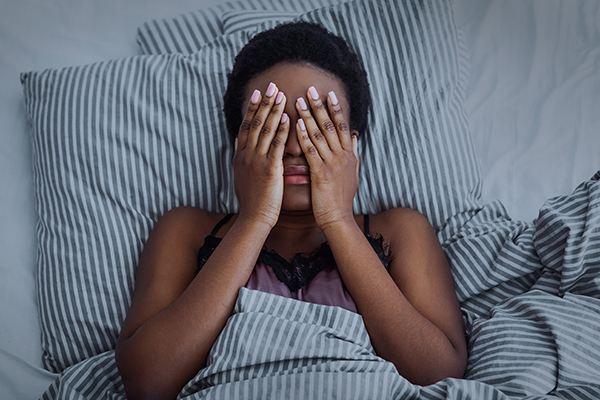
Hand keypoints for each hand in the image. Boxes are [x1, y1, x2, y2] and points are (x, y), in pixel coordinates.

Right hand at [234, 82, 288, 228]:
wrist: (254, 218)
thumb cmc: (252, 199)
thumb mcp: (241, 174)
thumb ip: (240, 155)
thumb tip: (238, 139)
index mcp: (241, 155)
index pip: (246, 125)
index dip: (252, 108)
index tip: (258, 92)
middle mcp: (246, 155)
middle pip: (255, 123)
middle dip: (264, 103)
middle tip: (272, 85)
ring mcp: (257, 161)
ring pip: (265, 130)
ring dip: (274, 111)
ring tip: (282, 95)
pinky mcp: (269, 169)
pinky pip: (277, 145)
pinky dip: (282, 130)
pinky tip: (288, 118)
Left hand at [295, 86, 358, 230]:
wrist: (338, 219)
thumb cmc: (341, 198)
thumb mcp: (353, 174)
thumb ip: (354, 153)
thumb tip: (356, 137)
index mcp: (349, 155)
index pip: (343, 126)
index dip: (336, 109)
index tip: (329, 94)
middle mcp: (343, 156)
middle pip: (332, 125)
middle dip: (320, 106)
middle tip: (311, 89)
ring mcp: (333, 164)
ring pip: (320, 134)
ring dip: (309, 116)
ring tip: (298, 101)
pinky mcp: (321, 173)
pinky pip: (312, 151)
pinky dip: (304, 136)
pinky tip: (296, 125)